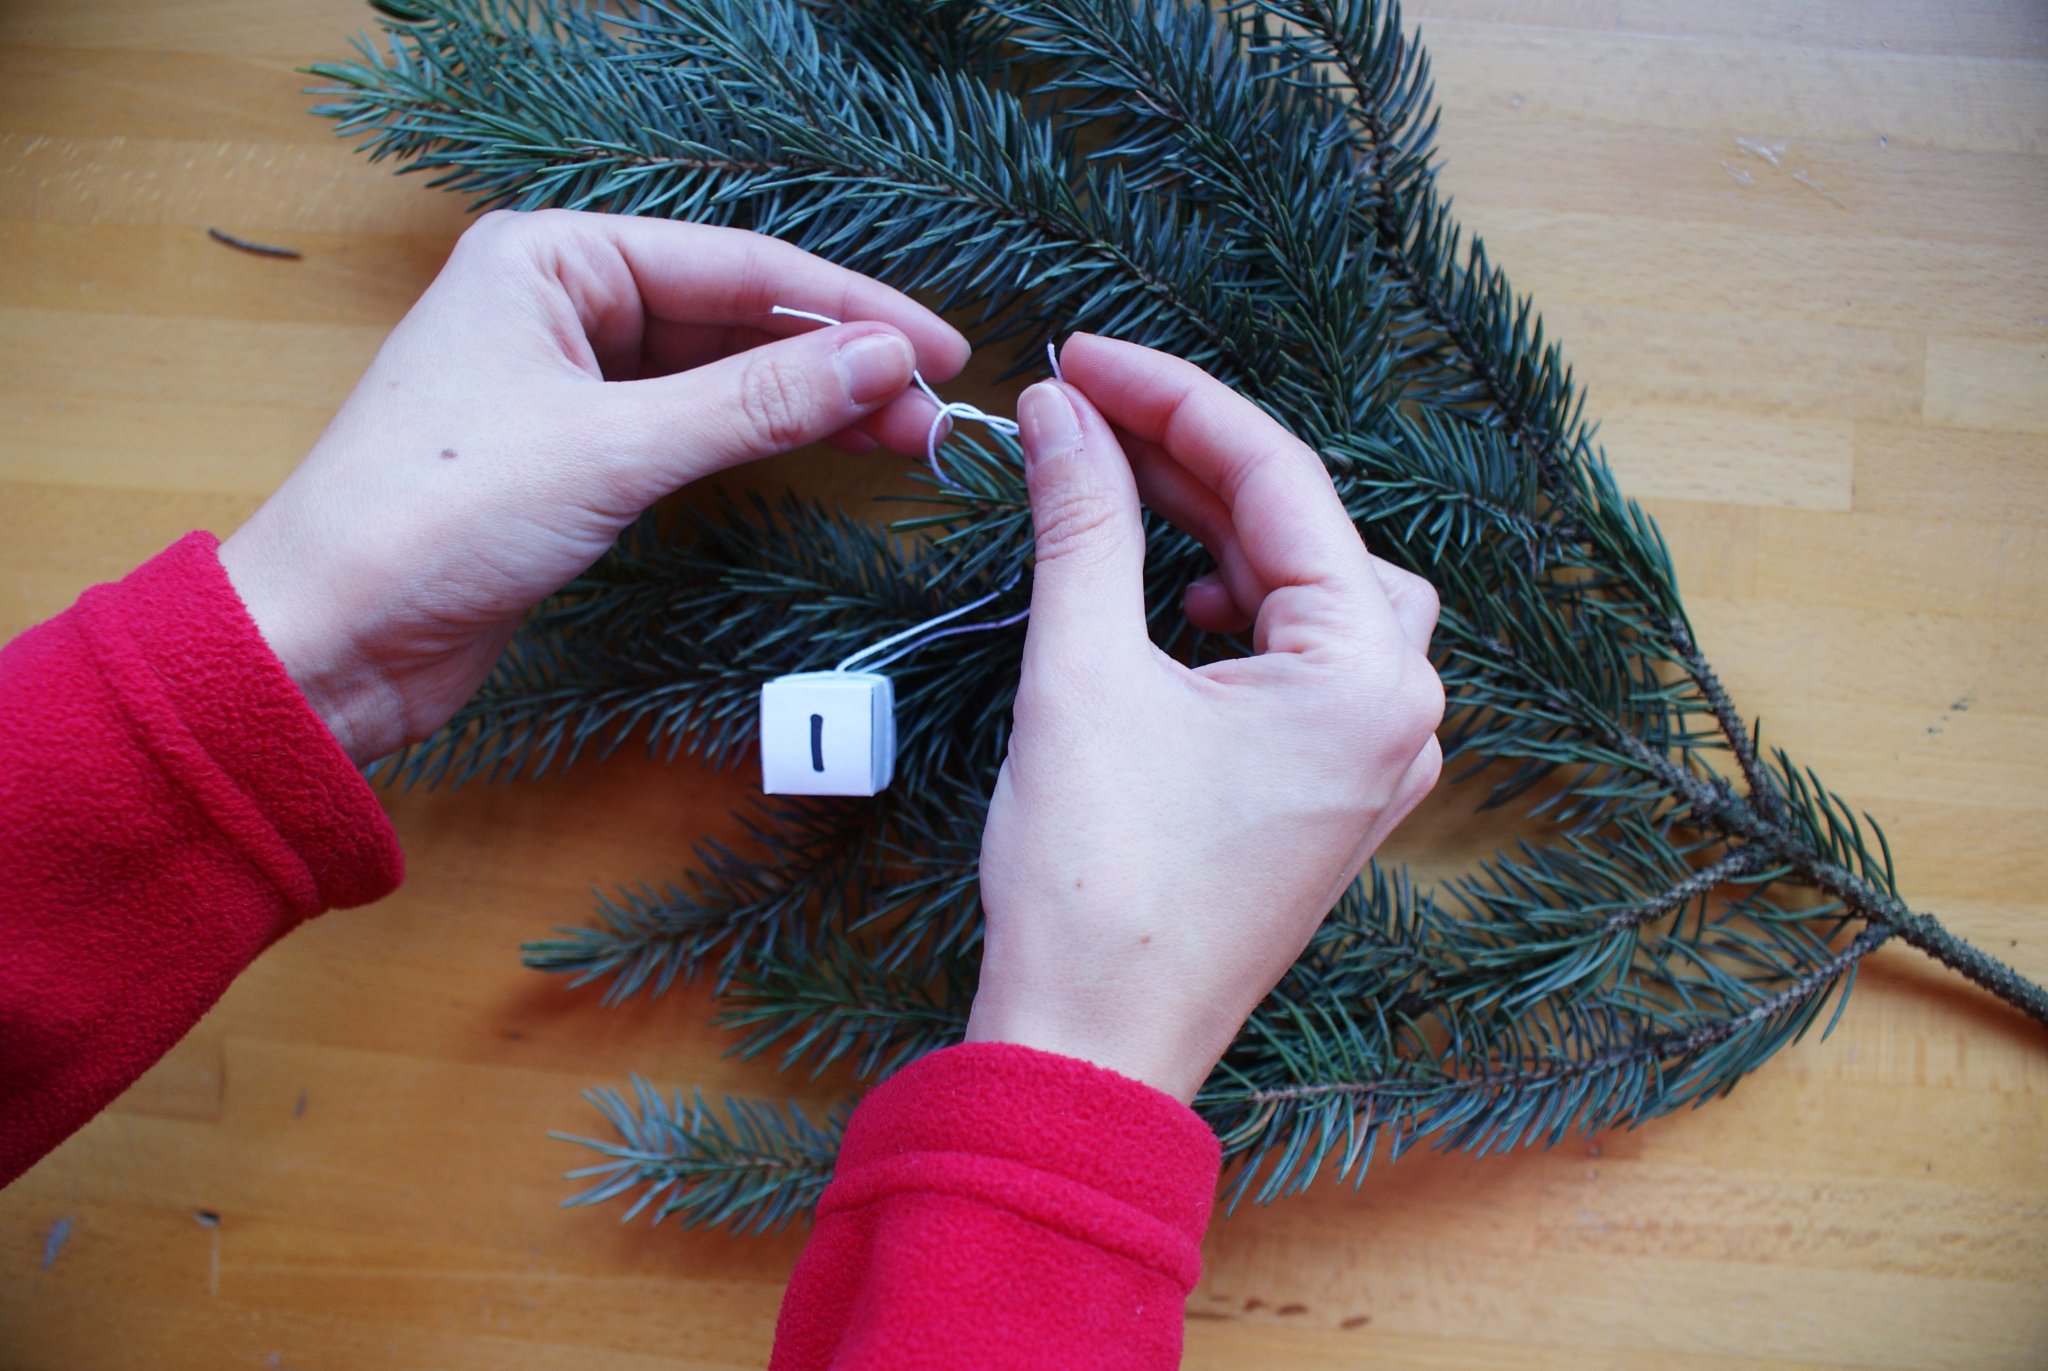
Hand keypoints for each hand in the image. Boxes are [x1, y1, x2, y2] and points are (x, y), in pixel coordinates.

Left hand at [219, 209, 967, 763]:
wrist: (329, 642)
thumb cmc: (435, 520)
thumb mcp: (614, 449)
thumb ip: (757, 401)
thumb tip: (884, 362)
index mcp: (552, 256)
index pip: (737, 265)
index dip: (852, 308)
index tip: (943, 350)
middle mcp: (561, 300)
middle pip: (735, 316)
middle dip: (838, 361)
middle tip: (937, 411)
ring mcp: (568, 377)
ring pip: (719, 374)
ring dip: (810, 404)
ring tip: (908, 437)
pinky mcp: (575, 450)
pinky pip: (690, 425)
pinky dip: (758, 439)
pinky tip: (826, 448)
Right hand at [967, 335, 1444, 1103]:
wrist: (1091, 1050)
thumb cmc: (1097, 882)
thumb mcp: (1081, 674)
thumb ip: (1083, 522)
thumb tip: (1060, 414)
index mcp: (1367, 676)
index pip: (1278, 480)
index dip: (1171, 399)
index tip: (1082, 358)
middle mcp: (1399, 713)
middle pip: (1304, 532)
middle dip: (1193, 466)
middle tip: (1084, 416)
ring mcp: (1371, 763)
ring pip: (1310, 595)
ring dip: (1219, 535)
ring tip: (1120, 498)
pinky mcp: (1327, 797)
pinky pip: (1299, 666)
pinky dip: (1234, 614)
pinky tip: (1169, 602)